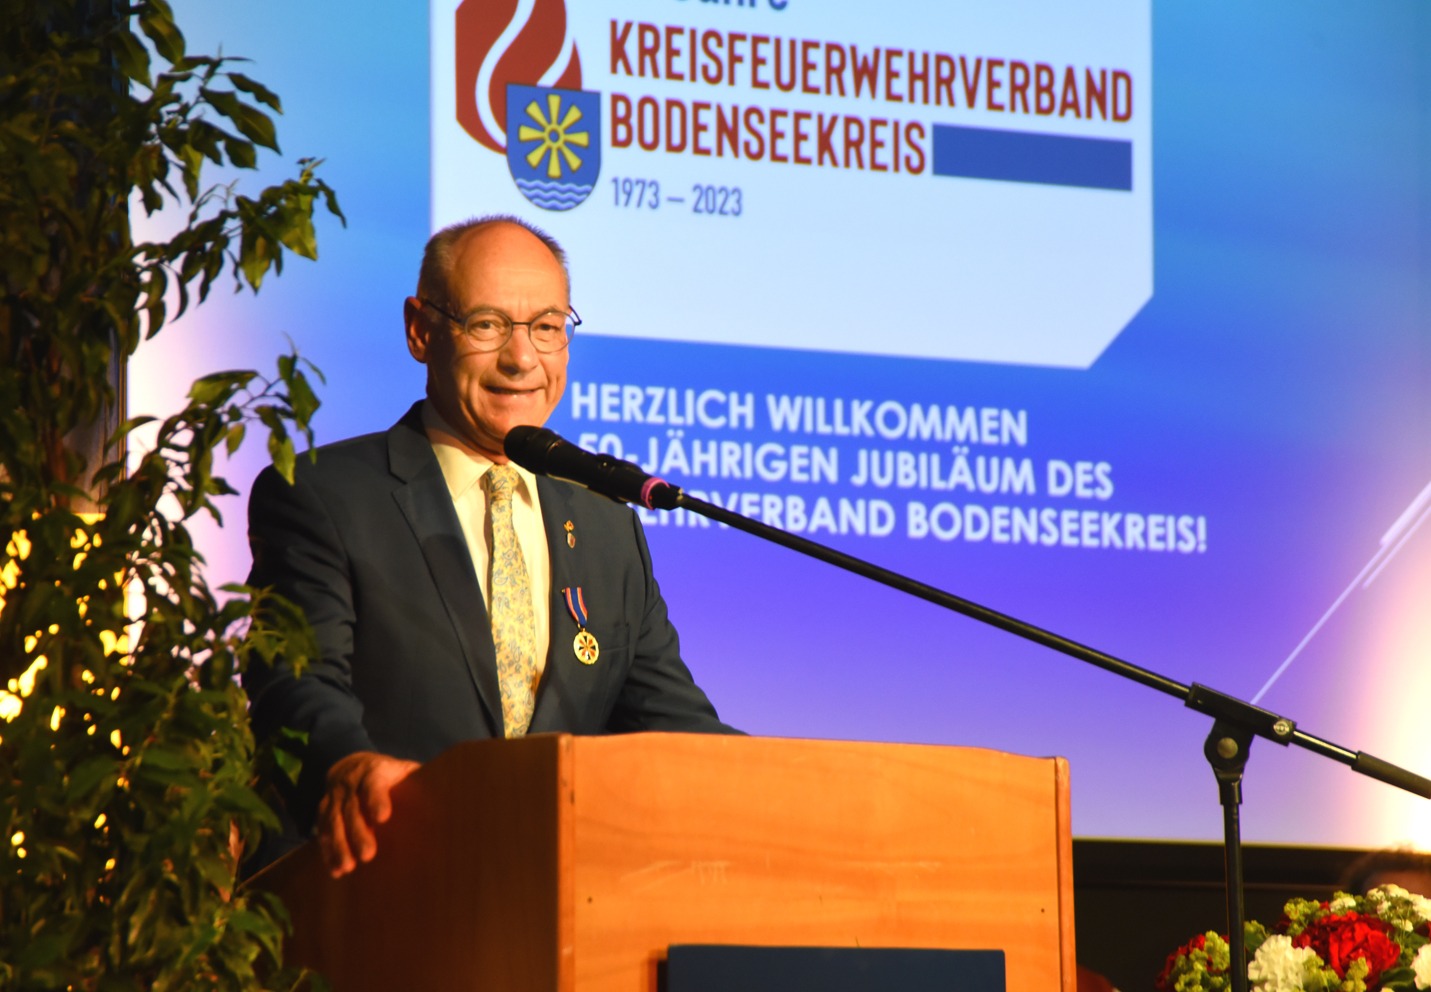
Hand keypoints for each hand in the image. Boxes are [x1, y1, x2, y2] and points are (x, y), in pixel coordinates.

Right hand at [316, 751, 419, 877]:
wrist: (351, 765)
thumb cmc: (389, 773)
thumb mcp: (404, 769)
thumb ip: (419, 781)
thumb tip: (450, 796)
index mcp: (374, 771)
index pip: (373, 784)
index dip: (377, 799)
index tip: (383, 818)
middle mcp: (351, 784)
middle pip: (352, 808)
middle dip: (358, 833)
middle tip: (368, 855)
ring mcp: (335, 798)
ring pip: (333, 822)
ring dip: (339, 846)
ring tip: (348, 868)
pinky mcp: (324, 811)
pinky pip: (323, 831)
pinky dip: (328, 852)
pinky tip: (336, 870)